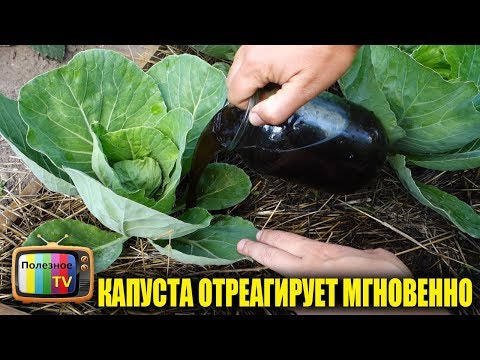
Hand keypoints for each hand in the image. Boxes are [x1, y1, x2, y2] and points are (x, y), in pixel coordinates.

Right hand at [227, 45, 359, 125]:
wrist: (337, 28)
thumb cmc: (325, 54)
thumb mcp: (304, 90)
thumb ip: (277, 110)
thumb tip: (256, 119)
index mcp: (255, 64)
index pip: (235, 96)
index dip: (253, 106)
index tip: (275, 100)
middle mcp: (248, 49)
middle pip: (234, 82)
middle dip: (253, 92)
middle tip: (279, 89)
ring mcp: (253, 41)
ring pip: (241, 69)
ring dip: (257, 78)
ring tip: (283, 75)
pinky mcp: (261, 38)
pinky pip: (251, 57)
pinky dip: (261, 65)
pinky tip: (283, 64)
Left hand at [238, 229, 449, 313]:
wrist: (389, 308)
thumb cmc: (386, 285)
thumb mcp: (380, 260)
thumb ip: (360, 255)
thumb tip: (356, 257)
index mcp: (323, 256)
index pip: (288, 242)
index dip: (271, 237)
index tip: (257, 234)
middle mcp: (310, 275)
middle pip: (275, 260)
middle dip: (256, 251)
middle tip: (243, 245)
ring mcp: (307, 296)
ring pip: (289, 282)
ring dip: (285, 274)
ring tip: (279, 264)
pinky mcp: (310, 309)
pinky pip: (304, 299)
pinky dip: (305, 292)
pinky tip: (319, 290)